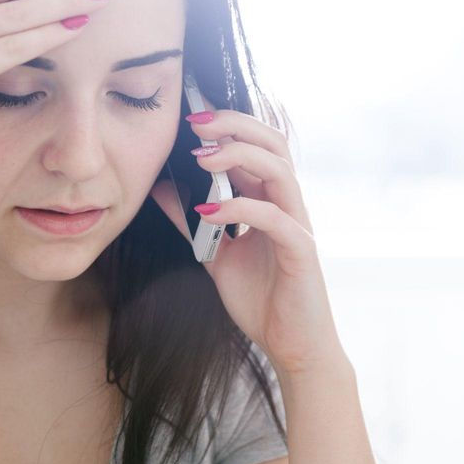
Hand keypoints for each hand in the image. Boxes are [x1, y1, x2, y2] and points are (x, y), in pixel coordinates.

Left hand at [150, 105, 347, 376]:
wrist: (292, 347)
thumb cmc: (262, 299)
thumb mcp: (215, 255)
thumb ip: (193, 222)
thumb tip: (162, 190)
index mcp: (270, 200)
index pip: (255, 145)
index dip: (226, 125)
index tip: (189, 116)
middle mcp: (288, 204)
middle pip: (273, 143)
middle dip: (235, 125)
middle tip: (196, 122)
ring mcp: (297, 225)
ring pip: (279, 170)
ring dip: (239, 156)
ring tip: (202, 159)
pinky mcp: (301, 251)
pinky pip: (275, 218)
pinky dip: (241, 208)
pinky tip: (210, 212)